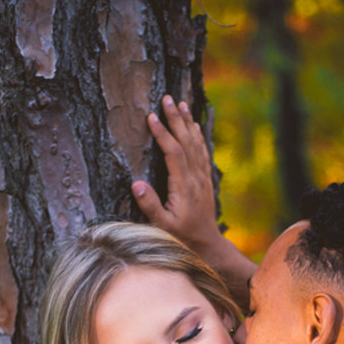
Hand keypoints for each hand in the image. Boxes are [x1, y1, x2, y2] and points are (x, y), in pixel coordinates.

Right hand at [132, 95, 224, 252]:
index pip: (174, 153)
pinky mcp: (205, 180)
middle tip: (167, 98)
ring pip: (196, 143)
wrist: (208, 244)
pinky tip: (194, 125)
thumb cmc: (182, 237)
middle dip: (176, 119)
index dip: (163, 134)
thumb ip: (150, 205)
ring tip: (181, 103)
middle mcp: (196, 178)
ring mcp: (202, 177)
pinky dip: (198, 136)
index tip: (152, 117)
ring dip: (188, 122)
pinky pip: (203, 152)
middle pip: (186, 141)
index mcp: (184, 186)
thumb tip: (135, 183)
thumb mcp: (162, 226)